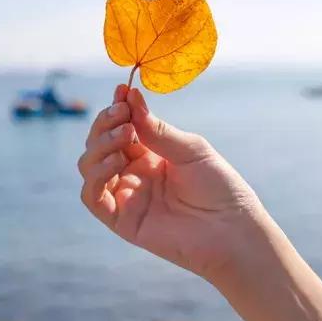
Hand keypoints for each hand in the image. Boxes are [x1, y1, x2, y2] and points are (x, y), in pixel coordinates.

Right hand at [78, 84, 263, 282]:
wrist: (232, 230)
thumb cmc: (220, 188)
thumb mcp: (190, 149)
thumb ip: (157, 129)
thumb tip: (131, 97)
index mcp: (148, 154)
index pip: (118, 126)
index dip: (116, 108)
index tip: (121, 90)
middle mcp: (132, 173)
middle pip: (98, 143)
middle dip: (105, 124)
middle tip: (123, 116)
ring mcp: (125, 196)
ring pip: (89, 166)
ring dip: (99, 146)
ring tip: (125, 136)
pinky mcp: (121, 220)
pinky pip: (91, 197)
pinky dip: (95, 176)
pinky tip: (117, 161)